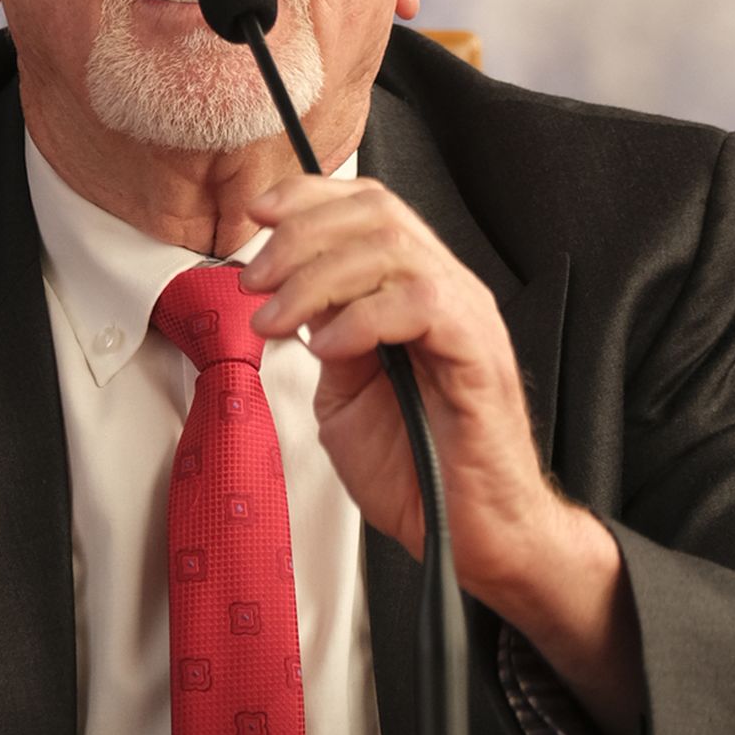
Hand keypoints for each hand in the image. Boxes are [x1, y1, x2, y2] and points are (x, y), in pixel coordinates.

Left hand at [246, 175, 552, 601]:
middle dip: (300, 237)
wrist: (473, 536)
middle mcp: (448, 292)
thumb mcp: (346, 391)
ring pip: (393, 248)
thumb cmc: (420, 472)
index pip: (370, 207)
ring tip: (278, 320)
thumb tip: (291, 293)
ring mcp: (468, 319)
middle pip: (377, 213)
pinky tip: (330, 349)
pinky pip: (421, 304)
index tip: (259, 215)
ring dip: (316, 277)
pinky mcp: (478, 356)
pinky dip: (361, 319)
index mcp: (418, 291)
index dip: (311, 199)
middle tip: (256, 282)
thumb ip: (326, 334)